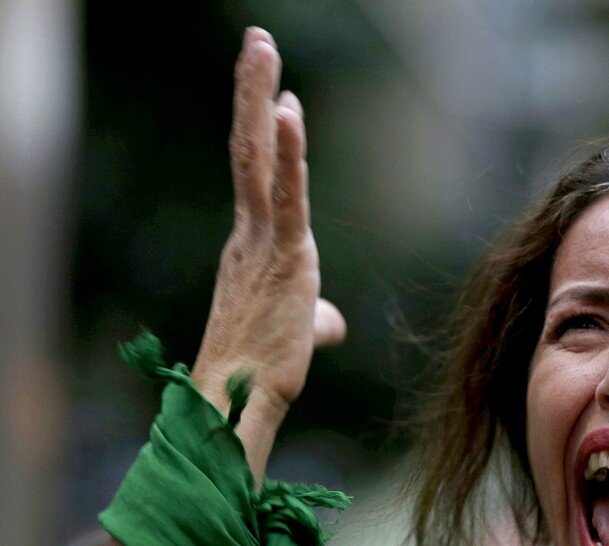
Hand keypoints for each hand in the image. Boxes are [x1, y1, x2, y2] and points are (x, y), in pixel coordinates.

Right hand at [192, 28, 345, 477]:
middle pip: (249, 147)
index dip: (268, 132)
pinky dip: (289, 152)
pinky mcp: (283, 255)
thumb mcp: (297, 332)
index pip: (261, 176)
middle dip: (253, 92)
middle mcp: (251, 233)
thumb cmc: (264, 372)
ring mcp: (262, 240)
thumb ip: (314, 317)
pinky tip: (290, 110)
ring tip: (261, 47)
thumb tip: (327, 324)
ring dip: (258, 98)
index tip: (280, 96)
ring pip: (257, 156)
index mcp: (255, 245)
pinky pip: (284, 194)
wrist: (242, 400)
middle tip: (257, 42)